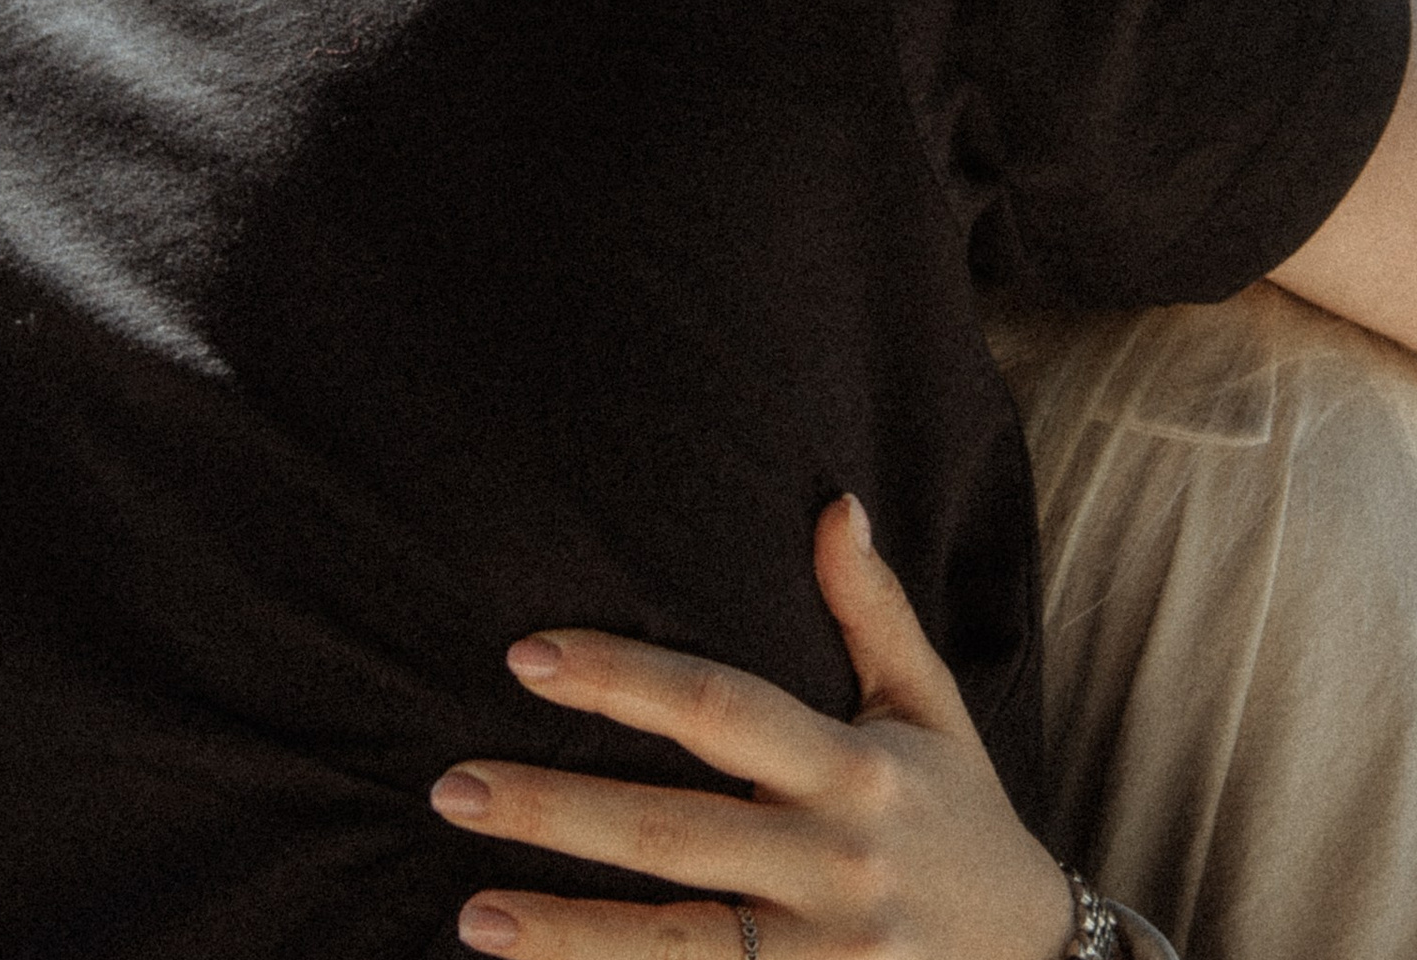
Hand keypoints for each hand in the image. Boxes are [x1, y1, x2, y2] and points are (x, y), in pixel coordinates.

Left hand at [430, 494, 1072, 959]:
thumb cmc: (964, 817)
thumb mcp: (932, 708)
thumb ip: (875, 611)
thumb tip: (834, 502)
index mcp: (856, 766)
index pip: (720, 708)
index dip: (623, 679)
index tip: (528, 654)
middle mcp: (838, 861)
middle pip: (675, 833)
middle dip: (556, 809)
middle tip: (453, 788)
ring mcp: (828, 959)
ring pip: (677, 947)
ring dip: (566, 933)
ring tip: (472, 911)